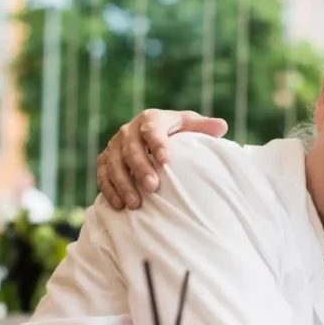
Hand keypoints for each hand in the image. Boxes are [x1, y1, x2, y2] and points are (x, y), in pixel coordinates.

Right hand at [97, 109, 227, 209]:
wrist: (152, 138)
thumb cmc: (177, 133)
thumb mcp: (190, 126)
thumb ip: (203, 127)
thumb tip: (221, 127)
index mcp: (151, 119)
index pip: (152, 128)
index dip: (157, 143)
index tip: (165, 160)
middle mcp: (129, 130)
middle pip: (131, 148)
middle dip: (140, 167)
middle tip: (152, 186)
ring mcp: (114, 146)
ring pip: (114, 163)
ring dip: (123, 183)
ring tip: (135, 203)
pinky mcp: (105, 160)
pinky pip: (102, 174)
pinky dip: (109, 190)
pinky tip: (119, 205)